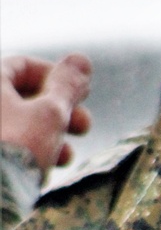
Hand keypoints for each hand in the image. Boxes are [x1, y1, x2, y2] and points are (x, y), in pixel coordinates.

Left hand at [1, 54, 92, 174]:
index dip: (56, 77)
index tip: (80, 95)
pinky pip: (7, 146)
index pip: (21, 65)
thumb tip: (81, 60)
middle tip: (84, 127)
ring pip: (15, 125)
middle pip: (20, 97)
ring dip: (47, 135)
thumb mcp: (50, 113)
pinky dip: (28, 152)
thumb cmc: (16, 147)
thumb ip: (67, 86)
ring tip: (66, 156)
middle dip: (58, 111)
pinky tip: (44, 169)